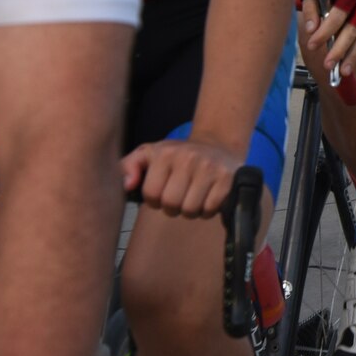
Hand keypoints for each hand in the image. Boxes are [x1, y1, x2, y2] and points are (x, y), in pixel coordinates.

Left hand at [122, 136, 242, 218]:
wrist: (218, 144)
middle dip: (174, 207)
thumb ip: (128, 166)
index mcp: (166, 153)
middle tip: (181, 196)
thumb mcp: (150, 154)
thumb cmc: (179, 155)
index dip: (155, 200)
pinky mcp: (228, 178)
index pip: (151, 195)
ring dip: (191, 210)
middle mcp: (188, 158)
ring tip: (194, 197)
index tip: (164, 192)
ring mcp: (210, 167)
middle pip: (171, 204)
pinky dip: (208, 210)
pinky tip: (208, 197)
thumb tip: (127, 185)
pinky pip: (210, 209)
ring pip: (191, 210)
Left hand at [300, 0, 355, 82]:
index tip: (313, 44)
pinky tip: (349, 65)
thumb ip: (312, 7)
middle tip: (327, 64)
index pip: (338, 14)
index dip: (325, 31)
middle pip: (353, 28)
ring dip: (352, 55)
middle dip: (339, 48)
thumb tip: (310, 31)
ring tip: (342, 72)